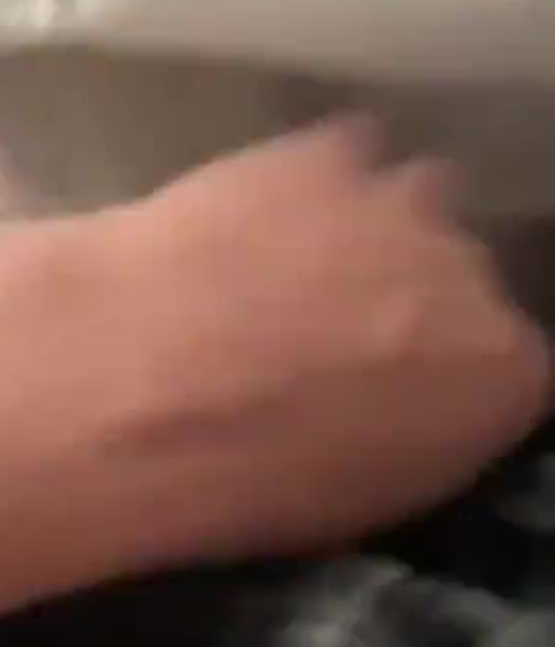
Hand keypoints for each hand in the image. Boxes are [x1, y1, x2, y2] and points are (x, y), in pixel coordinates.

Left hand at [0, 117, 550, 597]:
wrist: (139, 382)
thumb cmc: (243, 476)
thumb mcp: (354, 497)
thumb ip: (408, 436)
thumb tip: (394, 412)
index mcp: (505, 380)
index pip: (506, 366)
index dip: (447, 377)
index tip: (394, 392)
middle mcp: (478, 278)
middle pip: (462, 276)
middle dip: (412, 297)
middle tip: (330, 331)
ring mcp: (405, 201)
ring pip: (417, 198)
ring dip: (371, 226)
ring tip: (292, 262)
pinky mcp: (326, 149)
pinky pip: (346, 149)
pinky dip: (312, 176)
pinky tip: (255, 207)